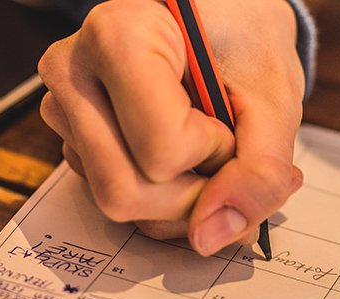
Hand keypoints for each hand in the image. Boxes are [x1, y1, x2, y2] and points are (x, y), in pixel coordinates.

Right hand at [37, 0, 304, 254]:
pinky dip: (163, 199)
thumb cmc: (245, 42)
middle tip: (225, 155)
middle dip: (193, 197)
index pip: (161, 151)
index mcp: (117, 37)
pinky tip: (186, 162)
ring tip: (208, 153)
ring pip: (117, 204)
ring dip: (181, 202)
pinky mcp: (73, 139)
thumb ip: (259, 172)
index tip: (228, 119)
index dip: (214, 154)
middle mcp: (73, 73)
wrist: (226, 19)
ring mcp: (65, 110)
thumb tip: (212, 235)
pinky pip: (116, 200)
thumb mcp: (274, 100)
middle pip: (123, 192)